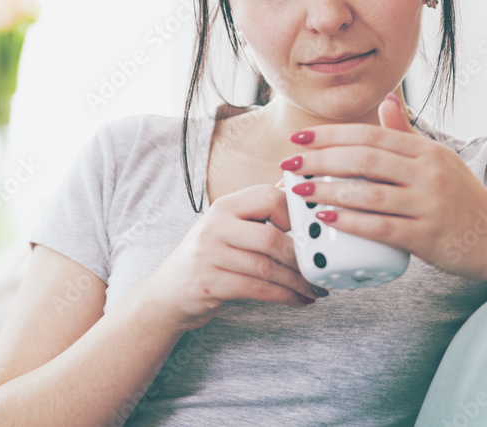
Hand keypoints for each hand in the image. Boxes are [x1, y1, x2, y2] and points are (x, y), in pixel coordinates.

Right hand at [144, 184, 324, 332]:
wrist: (167, 293)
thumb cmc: (209, 256)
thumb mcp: (228, 226)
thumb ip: (259, 209)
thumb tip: (295, 185)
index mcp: (224, 206)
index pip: (267, 196)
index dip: (293, 213)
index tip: (309, 232)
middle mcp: (214, 226)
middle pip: (270, 236)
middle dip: (300, 256)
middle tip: (319, 267)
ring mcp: (209, 256)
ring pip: (266, 267)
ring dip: (297, 282)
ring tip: (313, 288)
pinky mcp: (209, 285)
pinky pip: (257, 290)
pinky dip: (284, 296)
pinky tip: (298, 300)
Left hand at [278, 92, 486, 281]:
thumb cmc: (463, 198)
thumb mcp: (439, 160)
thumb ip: (408, 134)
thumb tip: (385, 101)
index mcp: (426, 150)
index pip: (369, 135)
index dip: (330, 136)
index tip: (299, 139)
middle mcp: (428, 172)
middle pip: (364, 159)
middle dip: (320, 159)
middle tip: (289, 164)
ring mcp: (429, 204)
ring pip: (369, 192)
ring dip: (328, 191)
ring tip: (298, 192)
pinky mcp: (428, 235)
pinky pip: (382, 227)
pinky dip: (352, 222)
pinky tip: (327, 219)